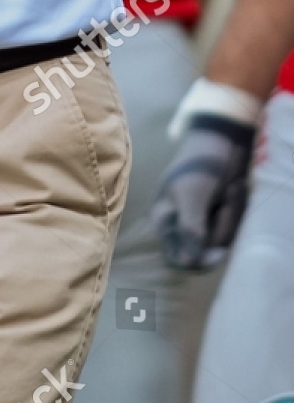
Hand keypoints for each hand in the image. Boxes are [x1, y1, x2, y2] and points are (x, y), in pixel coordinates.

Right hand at [150, 114, 256, 269]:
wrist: (223, 140)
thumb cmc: (200, 164)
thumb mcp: (193, 196)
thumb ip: (189, 230)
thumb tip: (186, 263)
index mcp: (164, 220)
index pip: (177, 258)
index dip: (197, 261)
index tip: (219, 254)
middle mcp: (181, 223)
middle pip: (205, 250)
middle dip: (221, 227)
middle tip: (225, 203)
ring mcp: (201, 219)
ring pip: (222, 238)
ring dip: (232, 214)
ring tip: (231, 188)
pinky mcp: (218, 214)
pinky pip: (232, 226)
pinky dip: (237, 209)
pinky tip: (235, 187)